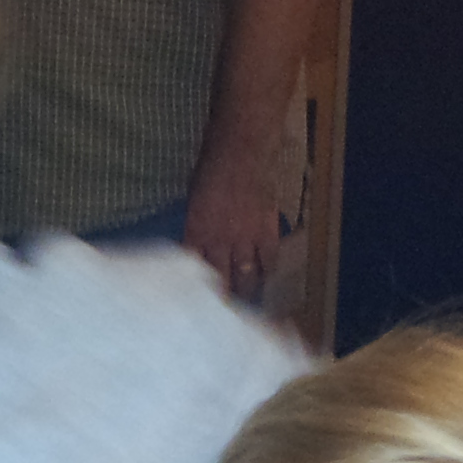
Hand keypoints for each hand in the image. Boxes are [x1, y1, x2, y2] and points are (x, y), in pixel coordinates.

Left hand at [183, 149, 284, 304]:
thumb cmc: (211, 168)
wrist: (242, 150)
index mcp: (196, 234)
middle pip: (221, 282)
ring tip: (245, 299)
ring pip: (246, 278)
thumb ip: (197, 228)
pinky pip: (269, 262)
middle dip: (222, 300)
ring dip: (246, 291)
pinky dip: (267, 271)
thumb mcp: (193, 201)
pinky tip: (265, 275)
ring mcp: (246, 241)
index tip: (199, 304)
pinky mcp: (268, 233)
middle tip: (224, 312)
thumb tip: (198, 246)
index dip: (198, 290)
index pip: (195, 273)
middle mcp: (219, 244)